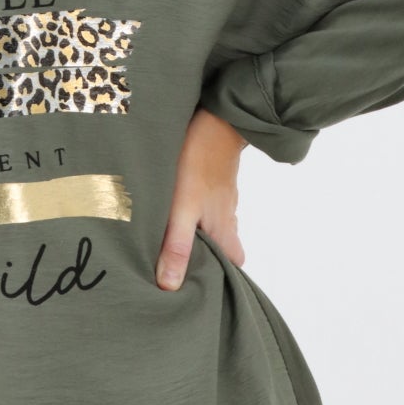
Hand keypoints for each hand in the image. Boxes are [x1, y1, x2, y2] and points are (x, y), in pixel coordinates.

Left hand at [155, 109, 245, 289]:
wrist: (215, 118)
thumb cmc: (198, 164)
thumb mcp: (183, 208)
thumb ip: (177, 245)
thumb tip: (169, 286)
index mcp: (224, 231)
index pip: (234, 265)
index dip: (222, 278)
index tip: (200, 286)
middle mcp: (227, 217)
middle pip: (223, 246)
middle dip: (204, 257)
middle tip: (176, 264)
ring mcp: (222, 197)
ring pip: (213, 225)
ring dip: (195, 234)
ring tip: (168, 240)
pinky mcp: (212, 180)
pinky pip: (206, 204)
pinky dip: (193, 212)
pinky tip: (173, 208)